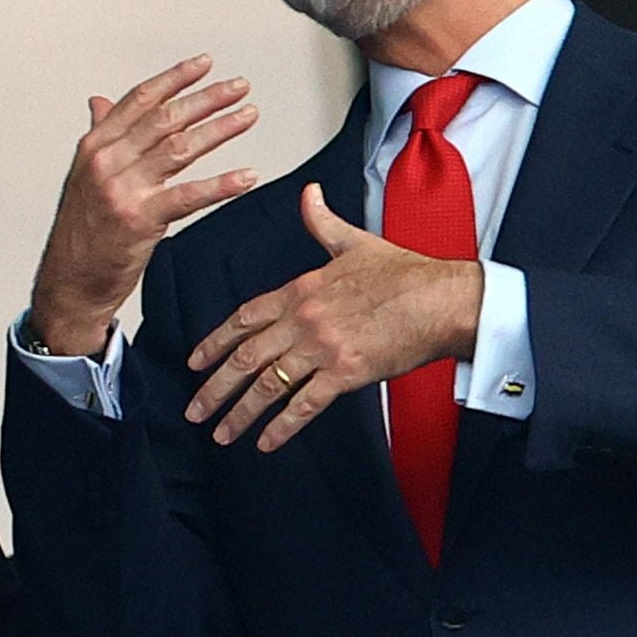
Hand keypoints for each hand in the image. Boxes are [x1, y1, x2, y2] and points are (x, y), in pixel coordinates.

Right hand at [28, 55, 259, 356]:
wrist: (69, 283)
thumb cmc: (81, 233)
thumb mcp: (85, 178)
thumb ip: (101, 137)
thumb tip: (101, 102)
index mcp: (95, 147)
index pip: (140, 101)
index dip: (175, 79)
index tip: (204, 64)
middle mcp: (107, 162)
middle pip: (165, 119)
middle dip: (206, 98)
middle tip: (238, 87)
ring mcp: (123, 190)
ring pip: (180, 148)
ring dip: (220, 129)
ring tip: (248, 116)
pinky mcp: (141, 220)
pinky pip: (189, 196)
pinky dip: (222, 185)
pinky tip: (246, 176)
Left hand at [185, 184, 482, 452]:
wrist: (442, 299)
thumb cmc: (405, 274)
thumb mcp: (354, 242)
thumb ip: (322, 223)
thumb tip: (309, 194)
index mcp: (300, 290)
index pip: (243, 318)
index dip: (214, 342)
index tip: (194, 361)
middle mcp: (303, 319)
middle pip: (244, 357)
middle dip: (214, 388)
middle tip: (193, 410)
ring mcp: (322, 347)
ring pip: (267, 385)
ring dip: (240, 413)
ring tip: (221, 433)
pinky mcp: (346, 372)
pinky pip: (304, 405)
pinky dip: (281, 426)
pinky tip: (265, 443)